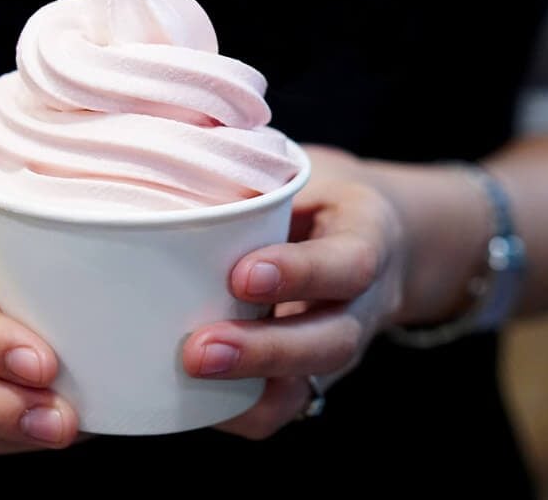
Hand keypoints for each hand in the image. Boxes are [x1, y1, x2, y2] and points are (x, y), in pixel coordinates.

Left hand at [183, 146, 408, 438]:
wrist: (374, 237)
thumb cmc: (320, 193)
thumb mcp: (305, 168)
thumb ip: (259, 165)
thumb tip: (172, 135)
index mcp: (365, 237)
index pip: (347, 263)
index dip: (299, 273)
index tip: (242, 274)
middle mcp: (360, 303)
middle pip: (330, 342)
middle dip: (264, 350)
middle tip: (199, 350)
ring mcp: (337, 345)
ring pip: (307, 384)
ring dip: (246, 389)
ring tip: (186, 379)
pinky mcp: (311, 374)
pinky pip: (282, 408)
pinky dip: (235, 412)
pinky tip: (182, 400)